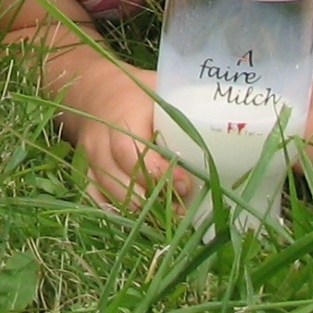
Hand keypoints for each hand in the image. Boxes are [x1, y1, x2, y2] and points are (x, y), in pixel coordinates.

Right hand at [64, 56, 194, 210]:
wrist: (97, 91)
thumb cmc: (137, 92)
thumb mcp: (159, 91)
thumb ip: (183, 110)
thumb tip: (225, 128)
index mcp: (121, 116)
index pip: (132, 152)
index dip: (158, 173)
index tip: (185, 184)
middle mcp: (100, 140)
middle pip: (118, 178)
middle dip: (150, 199)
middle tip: (180, 211)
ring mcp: (90, 159)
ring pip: (106, 193)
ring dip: (136, 211)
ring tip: (168, 221)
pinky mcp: (87, 172)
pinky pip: (96, 198)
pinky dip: (116, 212)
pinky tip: (140, 220)